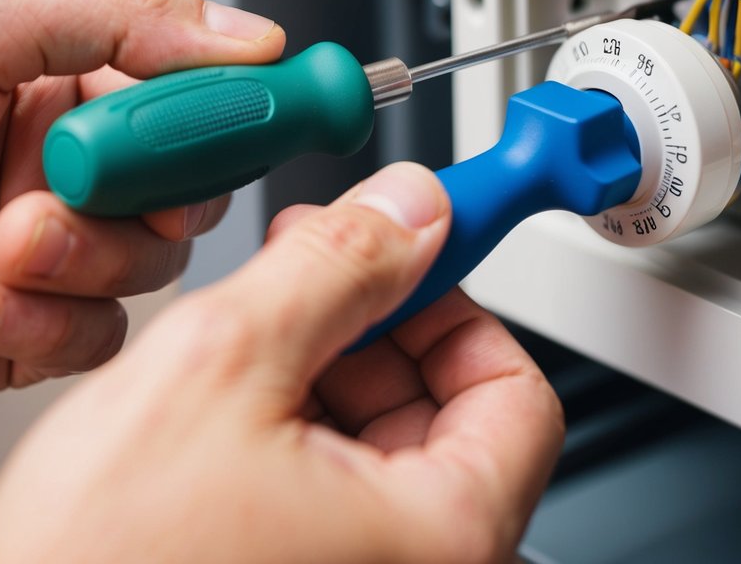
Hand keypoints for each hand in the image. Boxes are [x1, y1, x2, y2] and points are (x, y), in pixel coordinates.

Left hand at [0, 0, 285, 387]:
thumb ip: (121, 7)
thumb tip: (251, 34)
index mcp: (62, 82)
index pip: (197, 100)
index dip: (226, 116)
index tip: (239, 125)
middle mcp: (65, 168)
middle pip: (191, 197)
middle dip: (139, 204)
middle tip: (75, 187)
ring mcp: (47, 252)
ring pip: (150, 275)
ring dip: (82, 266)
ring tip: (0, 244)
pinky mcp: (18, 328)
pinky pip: (91, 339)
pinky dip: (46, 327)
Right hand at [0, 162, 564, 562]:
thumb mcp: (221, 369)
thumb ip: (334, 269)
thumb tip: (409, 210)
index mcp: (443, 535)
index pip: (519, 393)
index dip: (460, 306)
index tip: (413, 257)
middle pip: (452, 416)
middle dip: (379, 331)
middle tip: (312, 280)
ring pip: (388, 451)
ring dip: (330, 375)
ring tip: (250, 346)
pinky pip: (341, 496)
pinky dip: (299, 433)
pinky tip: (234, 409)